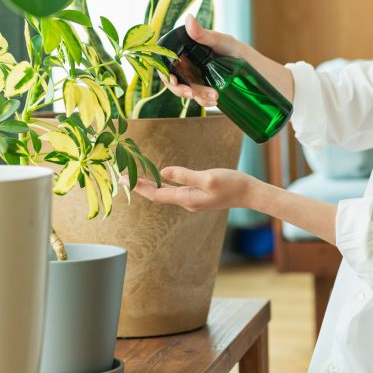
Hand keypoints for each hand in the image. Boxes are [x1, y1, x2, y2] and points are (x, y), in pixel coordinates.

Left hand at [133, 166, 255, 212]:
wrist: (250, 193)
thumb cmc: (232, 184)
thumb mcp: (208, 178)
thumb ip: (185, 175)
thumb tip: (164, 172)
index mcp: (187, 198)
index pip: (156, 193)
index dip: (139, 187)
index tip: (123, 180)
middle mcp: (187, 201)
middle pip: (158, 194)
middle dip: (140, 186)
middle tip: (122, 177)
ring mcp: (193, 199)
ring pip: (165, 192)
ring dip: (150, 185)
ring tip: (135, 177)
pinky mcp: (198, 194)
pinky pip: (174, 190)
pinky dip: (163, 183)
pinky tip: (159, 178)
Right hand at [158, 15, 243, 108]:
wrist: (245, 60)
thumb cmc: (228, 45)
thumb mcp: (216, 39)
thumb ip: (201, 33)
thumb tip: (189, 18)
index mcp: (182, 53)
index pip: (166, 65)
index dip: (166, 74)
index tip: (174, 81)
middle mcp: (185, 66)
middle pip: (173, 82)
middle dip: (181, 90)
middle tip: (192, 94)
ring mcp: (193, 79)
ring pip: (187, 92)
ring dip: (198, 97)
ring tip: (214, 96)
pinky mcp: (203, 88)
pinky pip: (199, 98)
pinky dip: (205, 101)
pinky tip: (215, 100)